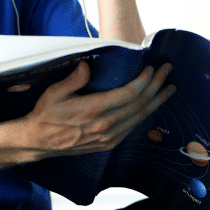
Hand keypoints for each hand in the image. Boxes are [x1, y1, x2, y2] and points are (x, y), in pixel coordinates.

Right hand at [22, 61, 175, 157]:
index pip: (128, 94)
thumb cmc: (46, 115)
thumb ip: (74, 79)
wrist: (39, 141)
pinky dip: (145, 115)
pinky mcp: (108, 144)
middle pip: (139, 104)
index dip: (143, 81)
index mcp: (93, 110)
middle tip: (167, 72)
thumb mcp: (55, 93)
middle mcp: (104, 125)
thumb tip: (88, 66)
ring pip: (140, 117)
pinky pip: (132, 127)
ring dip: (156, 101)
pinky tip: (151, 106)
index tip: (151, 68)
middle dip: (156, 86)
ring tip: (169, 89)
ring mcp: (108, 137)